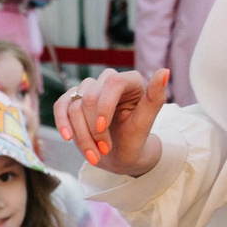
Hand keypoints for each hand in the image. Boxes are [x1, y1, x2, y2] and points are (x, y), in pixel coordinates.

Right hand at [56, 68, 170, 175]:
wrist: (120, 155)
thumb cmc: (135, 139)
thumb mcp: (145, 123)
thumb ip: (156, 98)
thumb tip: (165, 71)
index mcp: (131, 81)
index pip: (112, 82)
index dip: (104, 106)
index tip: (102, 130)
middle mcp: (109, 80)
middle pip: (90, 96)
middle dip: (93, 128)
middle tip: (104, 151)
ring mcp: (90, 89)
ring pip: (74, 105)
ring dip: (81, 134)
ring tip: (94, 155)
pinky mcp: (74, 99)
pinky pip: (61, 106)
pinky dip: (62, 123)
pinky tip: (67, 138)